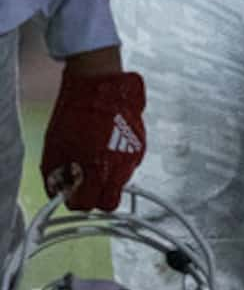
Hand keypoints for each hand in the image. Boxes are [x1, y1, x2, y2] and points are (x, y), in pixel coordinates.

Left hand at [41, 50, 145, 212]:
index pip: (89, 204)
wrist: (101, 85)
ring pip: (120, 182)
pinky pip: (128, 164)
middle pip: (111, 200)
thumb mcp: (55, 147)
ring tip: (93, 158)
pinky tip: (105, 146)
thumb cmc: (77, 111)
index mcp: (99, 169)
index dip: (76, 201)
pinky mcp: (141, 144)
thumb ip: (57, 174)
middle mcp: (121, 166)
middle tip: (83, 185)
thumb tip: (58, 189)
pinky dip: (116, 162)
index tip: (70, 195)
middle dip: (96, 196)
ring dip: (107, 178)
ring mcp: (135, 155)